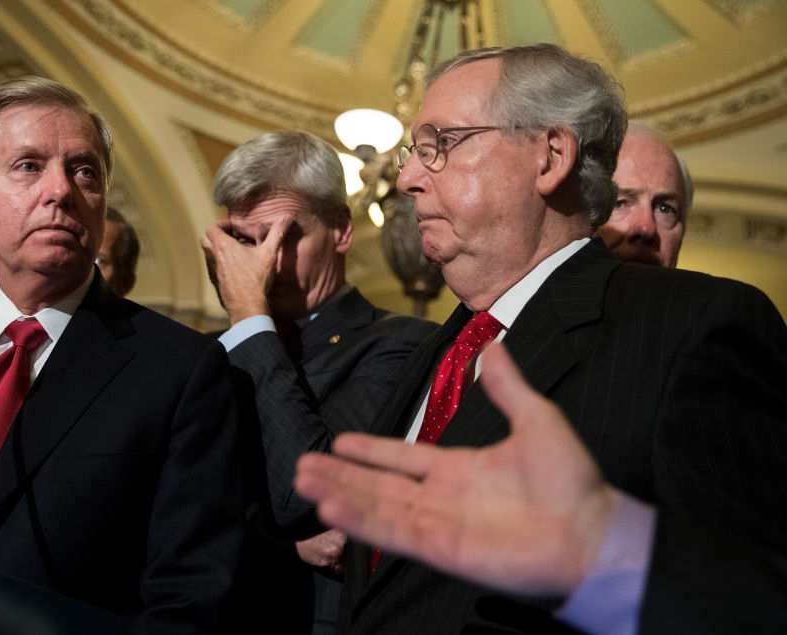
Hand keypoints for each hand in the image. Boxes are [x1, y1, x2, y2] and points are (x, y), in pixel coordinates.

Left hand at [200, 217, 290, 324]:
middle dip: (216, 235)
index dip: (222, 224)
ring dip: (217, 249)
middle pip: (205, 240)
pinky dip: (220, 263)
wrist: (248, 307)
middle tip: (232, 237)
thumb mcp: (269, 253)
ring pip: (208, 254)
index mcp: (223, 247)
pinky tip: (236, 268)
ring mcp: (213, 272)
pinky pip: (213, 268)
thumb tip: (287, 218)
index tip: (233, 227)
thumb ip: (277, 233)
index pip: (212, 228)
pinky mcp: (216, 283)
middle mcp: (213, 258)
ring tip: (235, 251)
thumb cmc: (256, 280)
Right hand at [294, 343, 618, 595]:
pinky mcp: (441, 548)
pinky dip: (360, 520)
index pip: (402, 457)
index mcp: (458, 469)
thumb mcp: (536, 419)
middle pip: (377, 485)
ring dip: (339, 493)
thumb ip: (508, 387)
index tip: (340, 441)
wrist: (591, 527)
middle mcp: (441, 497)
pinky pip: (392, 532)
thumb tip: (494, 345)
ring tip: (304, 479)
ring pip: (375, 507)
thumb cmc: (570, 480)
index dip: (371, 451)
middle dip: (340, 475)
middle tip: (303, 465)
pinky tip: (332, 507)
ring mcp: (437, 524)